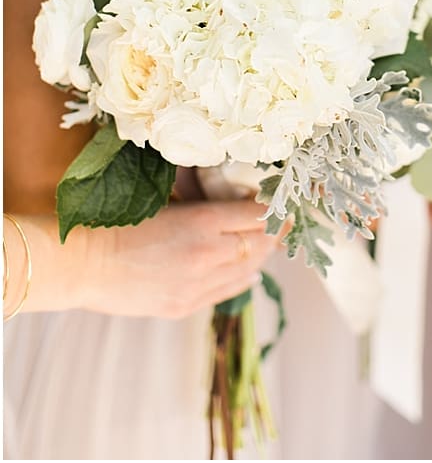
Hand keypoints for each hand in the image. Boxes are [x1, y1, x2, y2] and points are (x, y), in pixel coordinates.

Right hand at [78, 201, 280, 318]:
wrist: (81, 264)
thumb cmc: (118, 223)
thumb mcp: (167, 201)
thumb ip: (204, 200)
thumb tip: (238, 194)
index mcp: (204, 222)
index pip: (260, 214)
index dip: (274, 207)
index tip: (279, 201)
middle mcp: (208, 255)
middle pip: (262, 242)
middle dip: (273, 230)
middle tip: (281, 221)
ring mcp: (198, 285)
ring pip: (251, 269)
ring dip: (261, 254)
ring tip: (265, 242)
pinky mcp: (186, 306)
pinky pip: (231, 290)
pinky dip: (244, 276)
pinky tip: (248, 269)